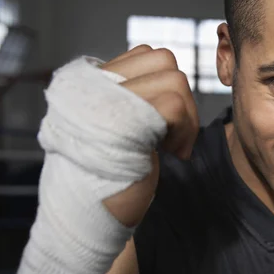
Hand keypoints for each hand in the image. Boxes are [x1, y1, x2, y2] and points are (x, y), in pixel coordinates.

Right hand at [101, 45, 199, 225]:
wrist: (86, 218)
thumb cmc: (106, 177)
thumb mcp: (114, 126)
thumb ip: (130, 97)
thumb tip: (168, 77)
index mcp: (90, 82)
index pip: (146, 55)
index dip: (165, 85)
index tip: (162, 121)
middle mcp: (95, 84)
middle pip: (165, 60)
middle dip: (182, 98)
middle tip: (174, 135)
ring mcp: (108, 100)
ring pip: (175, 80)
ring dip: (187, 117)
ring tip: (172, 146)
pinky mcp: (124, 122)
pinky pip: (174, 105)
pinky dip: (185, 130)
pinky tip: (174, 153)